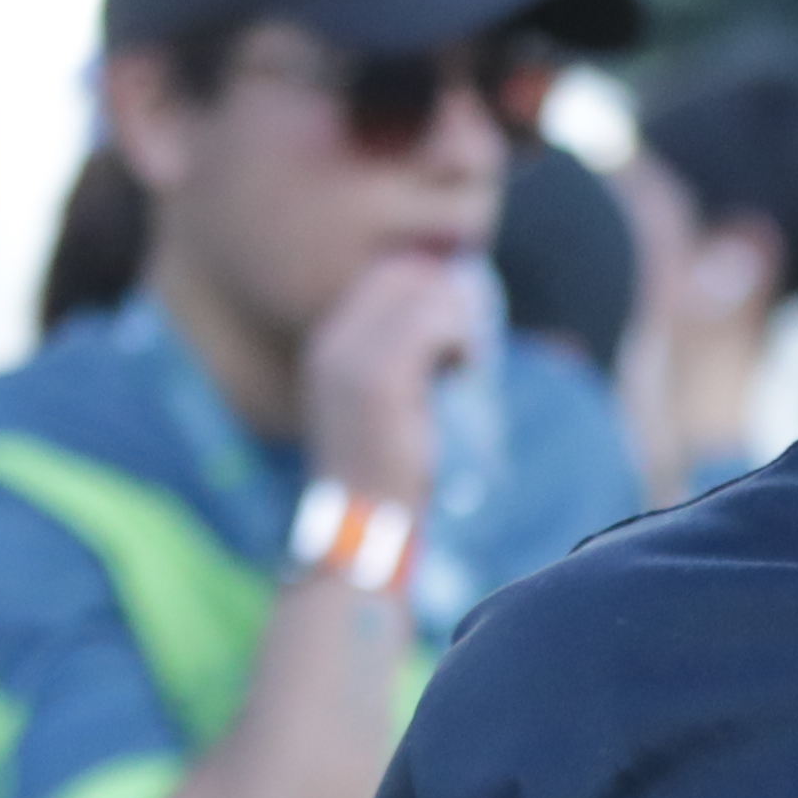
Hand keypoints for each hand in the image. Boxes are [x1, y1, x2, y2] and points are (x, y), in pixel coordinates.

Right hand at [296, 250, 485, 507]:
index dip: (434, 288)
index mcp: (331, 342)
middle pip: (406, 274)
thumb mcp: (393, 398)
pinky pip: (433, 324)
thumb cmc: (390, 464)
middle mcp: (331, 342)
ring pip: (424, 292)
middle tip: (467, 347)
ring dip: (459, 322)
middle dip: (449, 300)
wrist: (365, 523)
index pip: (390, 274)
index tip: (458, 331)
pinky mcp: (377, 379)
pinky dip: (461, 339)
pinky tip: (465, 369)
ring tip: (464, 363)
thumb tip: (461, 299)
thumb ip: (411, 351)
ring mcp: (349, 358)